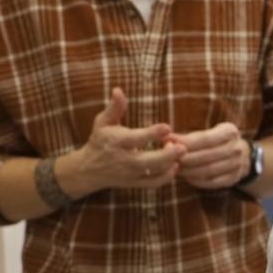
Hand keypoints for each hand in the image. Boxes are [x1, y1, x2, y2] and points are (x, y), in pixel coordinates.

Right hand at [65, 87, 185, 193]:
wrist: (89, 169)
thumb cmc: (100, 140)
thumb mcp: (103, 122)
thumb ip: (114, 107)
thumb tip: (118, 90)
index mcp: (116, 142)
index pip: (135, 138)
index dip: (151, 133)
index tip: (167, 127)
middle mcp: (123, 160)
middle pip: (146, 161)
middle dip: (166, 155)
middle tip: (183, 147)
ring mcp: (129, 173)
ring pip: (153, 172)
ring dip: (169, 163)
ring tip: (180, 152)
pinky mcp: (135, 183)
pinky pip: (153, 183)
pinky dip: (166, 177)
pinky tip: (175, 165)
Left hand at [174, 122, 249, 189]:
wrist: (242, 155)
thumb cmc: (217, 141)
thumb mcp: (209, 132)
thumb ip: (189, 137)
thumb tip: (166, 139)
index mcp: (230, 132)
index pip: (205, 139)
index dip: (184, 142)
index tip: (167, 143)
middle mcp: (236, 148)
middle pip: (205, 156)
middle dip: (184, 158)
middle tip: (168, 159)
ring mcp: (237, 165)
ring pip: (208, 170)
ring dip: (188, 171)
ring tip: (175, 168)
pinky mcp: (234, 178)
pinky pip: (212, 182)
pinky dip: (197, 181)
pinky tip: (187, 177)